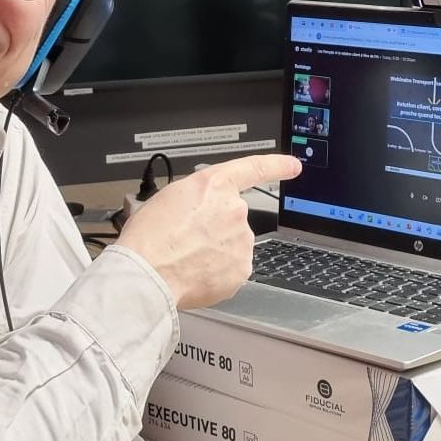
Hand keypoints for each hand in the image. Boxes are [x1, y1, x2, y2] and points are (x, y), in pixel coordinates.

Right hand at [115, 153, 301, 308]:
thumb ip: (197, 199)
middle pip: (233, 217)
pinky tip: (194, 273)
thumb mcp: (168, 199)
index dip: (277, 166)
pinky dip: (217, 273)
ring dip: (215, 252)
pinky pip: (232, 269)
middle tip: (186, 241)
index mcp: (214, 186)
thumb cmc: (148, 238)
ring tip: (185, 258)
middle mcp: (234, 210)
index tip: (293, 166)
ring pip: (233, 245)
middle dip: (215, 229)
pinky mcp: (242, 269)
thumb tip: (201, 213)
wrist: (148, 274)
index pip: (255, 168)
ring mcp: (242, 241)